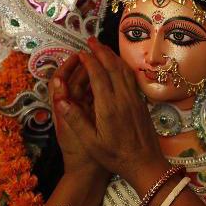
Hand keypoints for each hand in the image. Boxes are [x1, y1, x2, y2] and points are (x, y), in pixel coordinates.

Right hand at [54, 38, 165, 182]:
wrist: (145, 164)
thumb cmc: (115, 157)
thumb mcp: (91, 143)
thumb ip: (76, 120)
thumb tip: (60, 100)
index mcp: (108, 107)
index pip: (98, 76)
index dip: (89, 61)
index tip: (81, 52)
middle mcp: (123, 99)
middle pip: (112, 67)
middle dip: (101, 52)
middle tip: (91, 40)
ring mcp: (134, 100)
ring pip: (124, 71)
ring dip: (112, 56)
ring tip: (102, 48)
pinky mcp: (141, 103)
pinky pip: (130, 78)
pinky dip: (122, 66)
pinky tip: (118, 65)